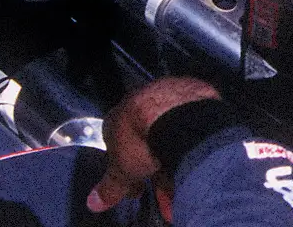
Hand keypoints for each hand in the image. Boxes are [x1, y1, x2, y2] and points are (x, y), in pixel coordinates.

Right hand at [87, 77, 221, 215]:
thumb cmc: (142, 141)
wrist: (179, 117)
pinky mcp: (195, 92)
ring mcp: (168, 93)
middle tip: (163, 186)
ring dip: (175, 156)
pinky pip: (191, 121)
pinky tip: (198, 159)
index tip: (137, 186)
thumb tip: (94, 202)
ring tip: (184, 179)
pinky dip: (192, 140)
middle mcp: (141, 100)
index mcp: (118, 117)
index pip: (119, 145)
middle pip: (146, 137)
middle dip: (153, 165)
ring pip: (170, 130)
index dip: (127, 169)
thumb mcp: (122, 172)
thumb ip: (110, 187)